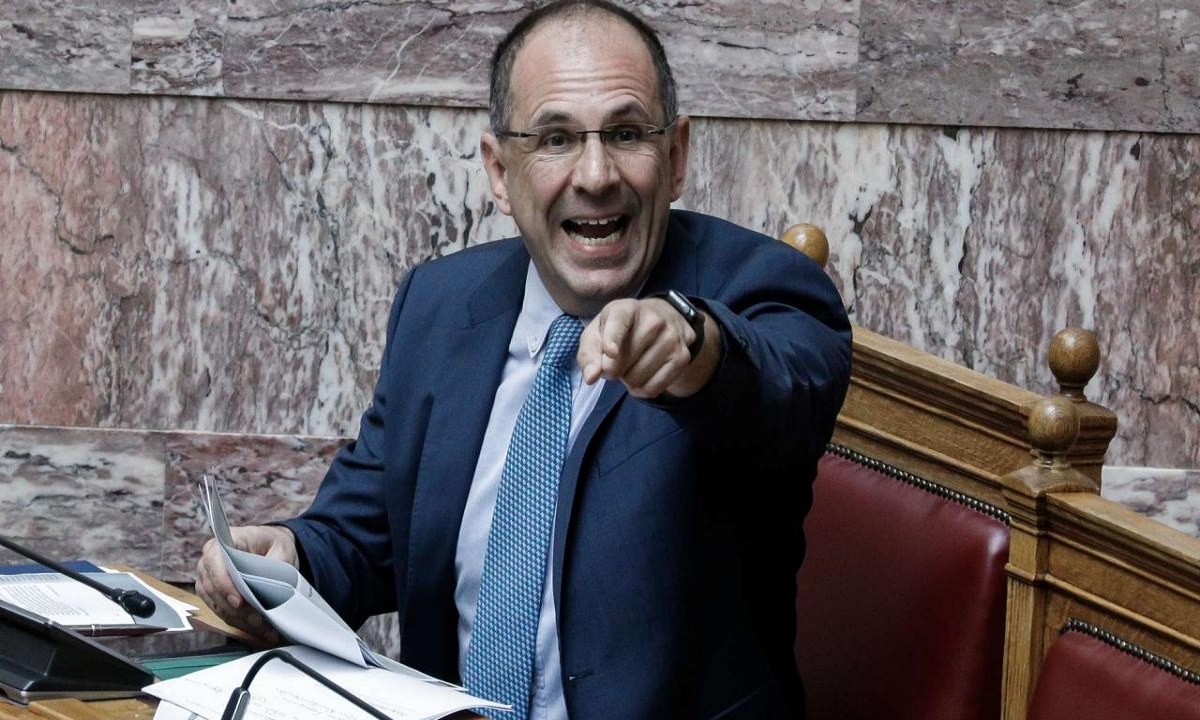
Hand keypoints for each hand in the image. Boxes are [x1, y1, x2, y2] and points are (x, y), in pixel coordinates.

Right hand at [195, 524, 296, 642]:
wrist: (272, 548)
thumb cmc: (274, 544)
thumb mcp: (281, 548)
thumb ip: (276, 563)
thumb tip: (272, 584)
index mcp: (225, 541)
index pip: (214, 561)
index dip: (223, 583)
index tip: (239, 601)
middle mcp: (210, 560)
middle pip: (212, 588)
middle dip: (235, 608)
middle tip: (257, 619)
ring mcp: (208, 578)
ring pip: (216, 604)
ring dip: (239, 618)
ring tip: (262, 627)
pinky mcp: (213, 594)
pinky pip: (222, 612)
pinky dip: (239, 621)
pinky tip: (258, 628)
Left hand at [578, 297, 719, 398]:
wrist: (665, 318)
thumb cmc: (622, 329)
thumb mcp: (599, 332)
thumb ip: (589, 354)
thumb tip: (591, 377)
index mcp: (626, 309)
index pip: (619, 323)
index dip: (612, 340)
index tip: (610, 352)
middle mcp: (653, 320)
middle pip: (621, 363)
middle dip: (612, 369)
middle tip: (617, 360)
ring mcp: (670, 338)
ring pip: (636, 379)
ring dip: (628, 379)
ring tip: (632, 364)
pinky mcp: (682, 357)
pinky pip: (652, 389)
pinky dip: (642, 390)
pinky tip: (643, 376)